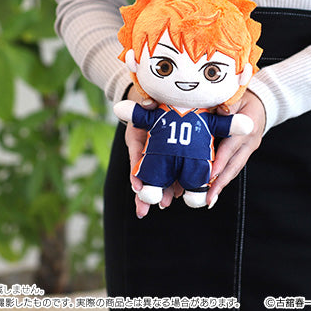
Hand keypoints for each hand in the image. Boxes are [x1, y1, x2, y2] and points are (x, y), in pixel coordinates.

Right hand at [124, 85, 182, 217]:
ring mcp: (157, 155)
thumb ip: (148, 103)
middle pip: (144, 174)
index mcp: (138, 138)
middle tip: (148, 208)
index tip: (137, 187)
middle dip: (146, 193)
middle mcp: (146, 150)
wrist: (157, 105)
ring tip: (164, 204)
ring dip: (159, 192)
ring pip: (157, 177)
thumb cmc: (151, 105)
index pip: (136, 156)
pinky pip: (171, 172)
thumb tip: (148, 103)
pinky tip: (175, 195)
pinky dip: (172, 184)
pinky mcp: (170, 157)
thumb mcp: (146, 102)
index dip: (136, 173)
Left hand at [207, 89, 265, 208]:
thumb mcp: (238, 96)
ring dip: (222, 184)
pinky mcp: (246, 152)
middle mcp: (250, 142)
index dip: (220, 162)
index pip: (230, 147)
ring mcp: (249, 149)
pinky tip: (213, 187)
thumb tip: (222, 111)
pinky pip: (235, 166)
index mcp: (247, 127)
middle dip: (220, 183)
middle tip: (208, 198)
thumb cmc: (246, 98)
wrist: (263, 102)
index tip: (209, 175)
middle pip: (234, 165)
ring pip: (235, 169)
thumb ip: (229, 105)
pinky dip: (224, 177)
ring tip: (209, 199)